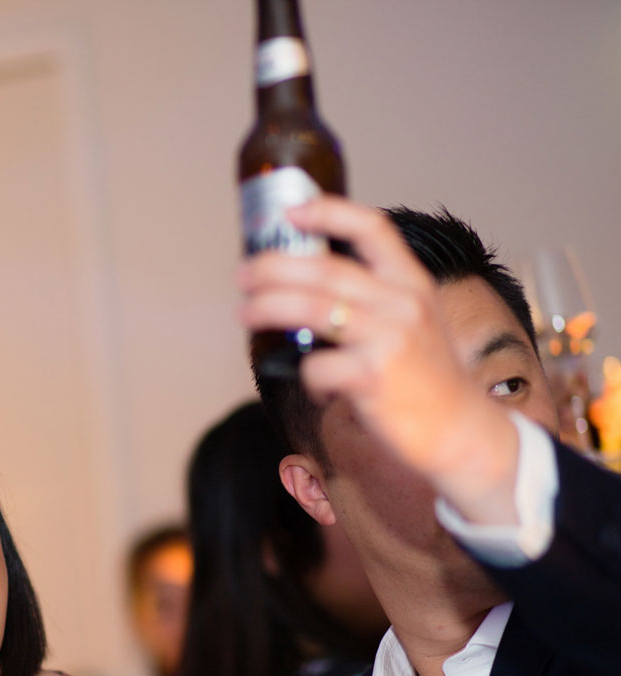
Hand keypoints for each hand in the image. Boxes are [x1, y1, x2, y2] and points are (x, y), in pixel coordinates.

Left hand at [238, 196, 518, 518]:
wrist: (462, 431)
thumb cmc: (428, 379)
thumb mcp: (415, 323)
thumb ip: (376, 299)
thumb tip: (309, 285)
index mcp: (413, 283)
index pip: (373, 229)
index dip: (329, 213)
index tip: (291, 213)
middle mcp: (403, 304)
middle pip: (324, 270)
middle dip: (273, 268)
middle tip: (244, 276)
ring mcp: (390, 339)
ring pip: (310, 308)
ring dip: (267, 307)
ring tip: (245, 313)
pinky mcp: (373, 377)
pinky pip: (316, 366)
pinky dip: (305, 374)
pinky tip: (315, 384)